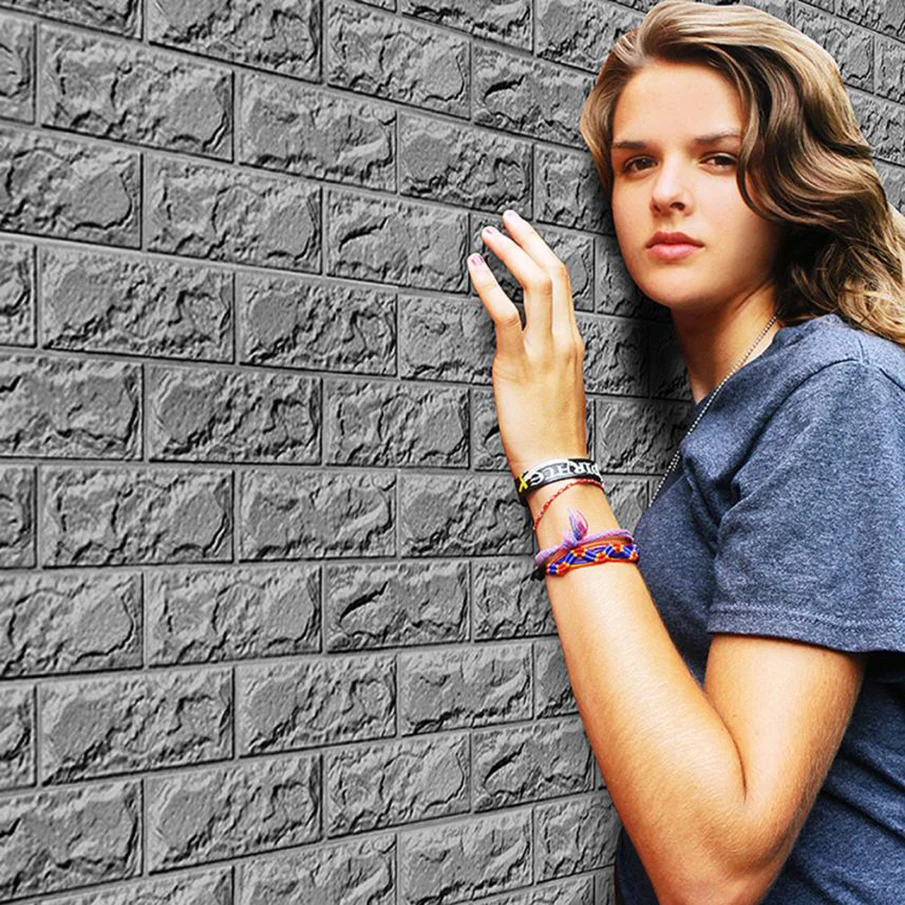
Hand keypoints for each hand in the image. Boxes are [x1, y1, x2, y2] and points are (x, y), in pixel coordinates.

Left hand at [468, 209, 588, 479]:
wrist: (557, 464)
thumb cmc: (554, 432)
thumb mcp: (561, 386)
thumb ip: (551, 358)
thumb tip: (532, 343)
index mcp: (573, 342)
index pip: (563, 284)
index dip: (542, 253)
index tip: (524, 236)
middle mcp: (563, 339)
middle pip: (553, 272)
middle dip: (529, 238)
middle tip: (506, 219)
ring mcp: (543, 350)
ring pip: (534, 283)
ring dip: (510, 252)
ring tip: (487, 236)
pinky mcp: (516, 364)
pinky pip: (504, 314)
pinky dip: (488, 285)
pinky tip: (474, 267)